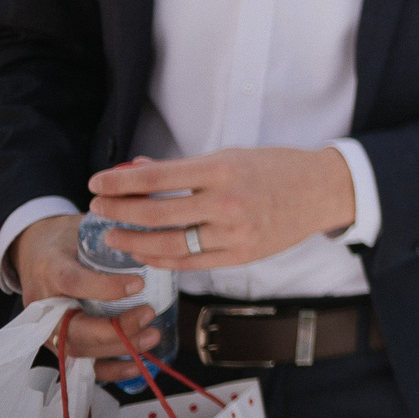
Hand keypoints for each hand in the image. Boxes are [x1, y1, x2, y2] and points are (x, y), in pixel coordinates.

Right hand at [10, 213, 165, 378]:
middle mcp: (44, 303)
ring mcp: (47, 328)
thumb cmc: (66, 239)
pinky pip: (81, 363)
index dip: (103, 287)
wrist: (34, 251)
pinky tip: (135, 366)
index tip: (138, 284)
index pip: (72, 281)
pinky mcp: (58, 342)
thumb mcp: (83, 225)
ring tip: (152, 337)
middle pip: (73, 327)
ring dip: (118, 348)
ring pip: (79, 348)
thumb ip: (113, 227)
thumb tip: (155, 215)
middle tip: (149, 314)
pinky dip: (108, 369)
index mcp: (49, 267)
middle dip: (114, 328)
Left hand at [89, 149, 356, 269]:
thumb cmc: (274, 168)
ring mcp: (235, 232)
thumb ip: (183, 168)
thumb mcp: (230, 156)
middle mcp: (227, 202)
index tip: (96, 183)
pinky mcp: (242, 254)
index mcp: (222, 170)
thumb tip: (135, 171)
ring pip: (169, 243)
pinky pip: (191, 261)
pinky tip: (144, 253)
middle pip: (156, 212)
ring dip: (133, 241)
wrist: (322, 190)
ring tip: (112, 236)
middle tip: (98, 208)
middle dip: (119, 211)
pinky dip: (162, 259)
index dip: (120, 182)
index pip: (156, 177)